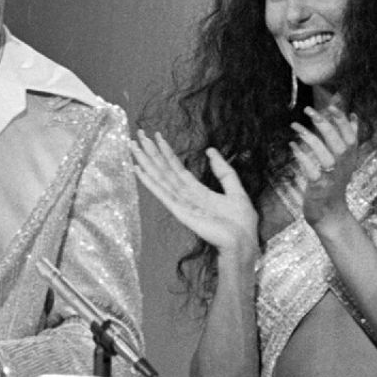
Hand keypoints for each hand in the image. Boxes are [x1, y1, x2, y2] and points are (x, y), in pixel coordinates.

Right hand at [130, 131, 258, 264]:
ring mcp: (181, 204)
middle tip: (138, 134)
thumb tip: (211, 150)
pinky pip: (162, 193)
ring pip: (160, 178)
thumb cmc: (240, 223)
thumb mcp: (235, 190)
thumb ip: (223, 171)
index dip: (167, 152)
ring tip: (134, 146)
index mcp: (198, 191)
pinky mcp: (180, 211)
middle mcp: (186, 196)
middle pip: (164, 170)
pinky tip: (139, 170)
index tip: (157, 136)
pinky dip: (149, 182)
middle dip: (151, 152)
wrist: (242, 242)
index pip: (177, 168)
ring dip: (146, 162)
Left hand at [290, 105, 360, 225]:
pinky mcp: (320, 187)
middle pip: (339, 143)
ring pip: (325, 154)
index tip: (330, 106)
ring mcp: (332, 177)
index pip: (350, 136)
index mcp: (351, 157)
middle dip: (324, 124)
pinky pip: (312, 170)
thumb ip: (349, 138)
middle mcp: (344, 166)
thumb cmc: (335, 183)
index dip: (341, 120)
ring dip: (310, 138)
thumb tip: (354, 116)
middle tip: (309, 110)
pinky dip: (302, 157)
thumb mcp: (346, 160)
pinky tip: (293, 146)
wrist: (331, 213)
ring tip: (296, 126)